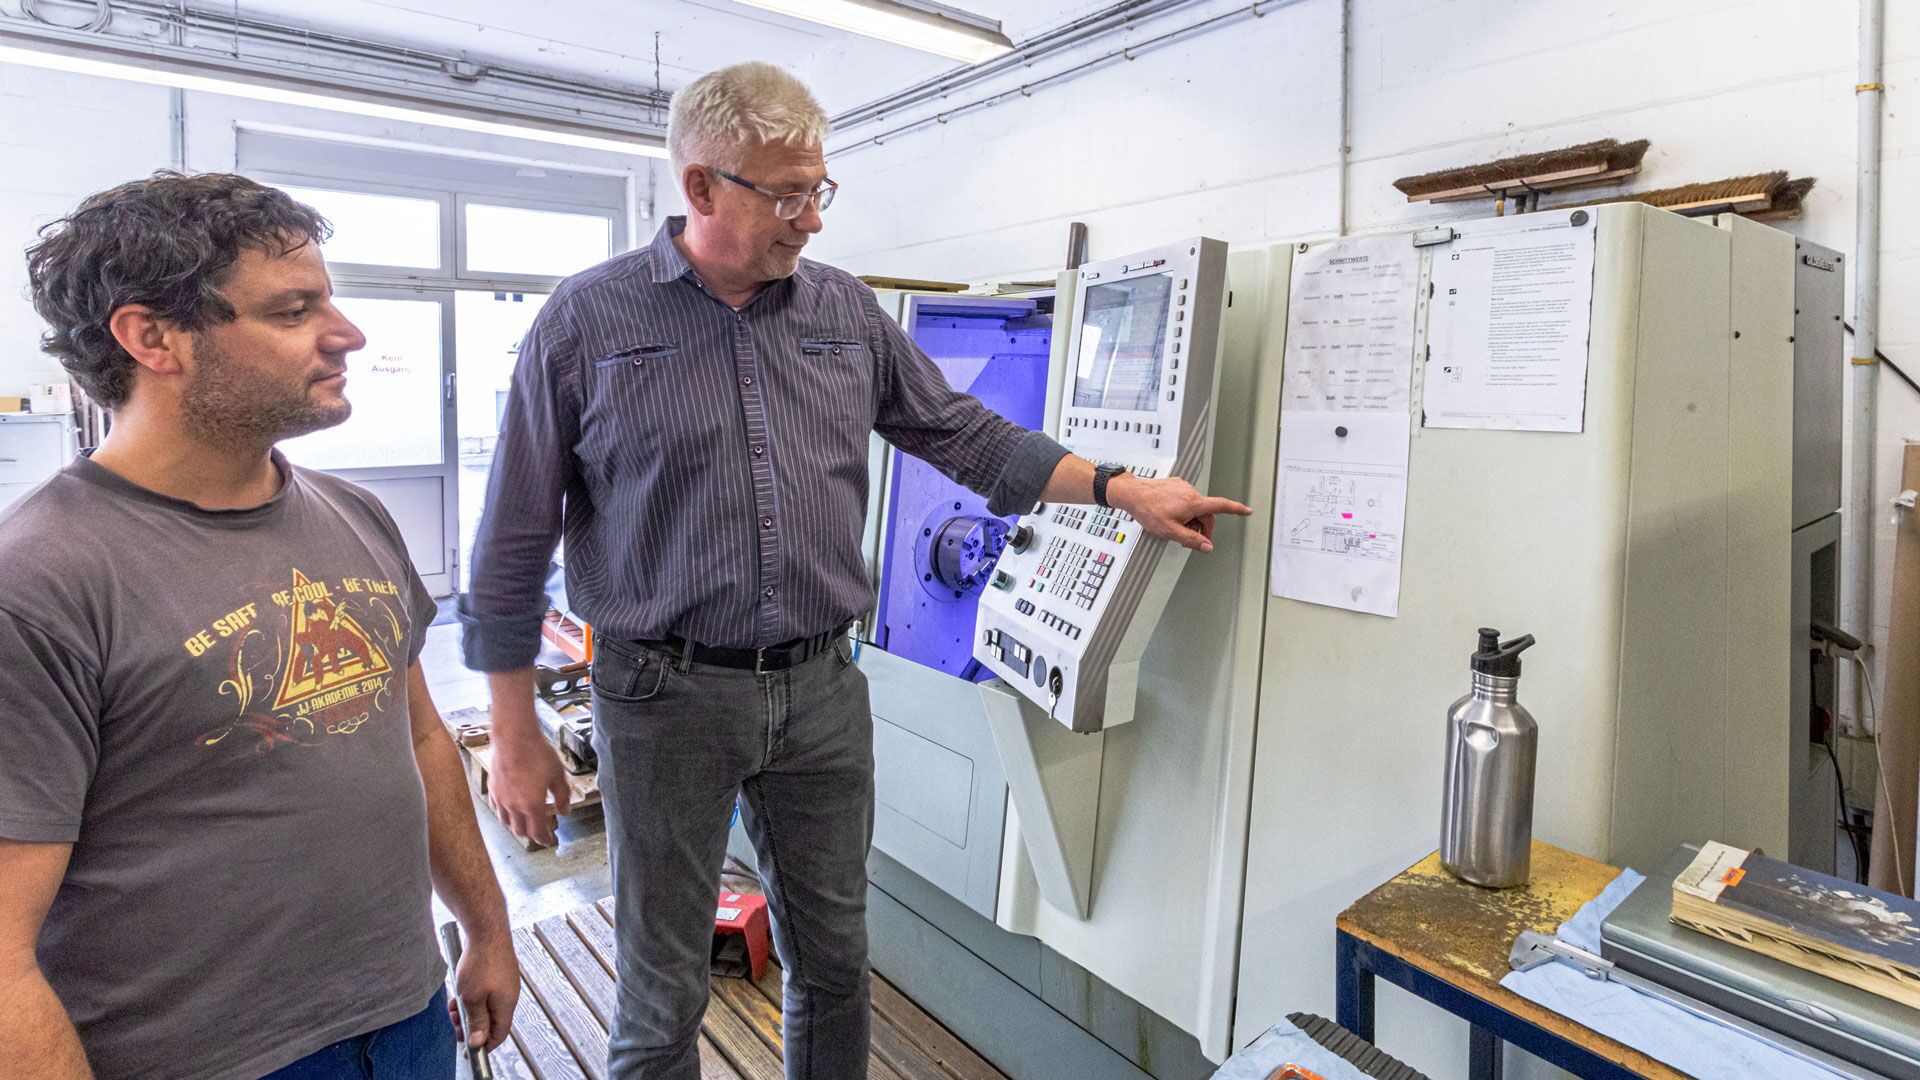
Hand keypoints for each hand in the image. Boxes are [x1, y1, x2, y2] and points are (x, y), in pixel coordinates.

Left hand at [446, 930, 518, 1052]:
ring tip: (454, 1007)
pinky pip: (486, 993)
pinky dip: (473, 997)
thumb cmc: (481, 961)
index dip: (484, 1044)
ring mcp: (505, 983)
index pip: (499, 1034)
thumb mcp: (472, 998)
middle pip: (492, 1020)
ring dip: (469, 1010)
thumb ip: (476, 1021)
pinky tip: (460, 992)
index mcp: (506, 1005)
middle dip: (471, 1025)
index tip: (469, 1047)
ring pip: (486, 1005)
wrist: (487, 930)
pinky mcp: (499, 972)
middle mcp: (509, 995)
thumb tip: (479, 1041)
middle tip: (455, 1024)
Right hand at [487, 721, 571, 846]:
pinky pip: (497, 809)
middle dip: (532, 834)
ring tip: (525, 822)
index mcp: (532, 805)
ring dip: (516, 826)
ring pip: (506, 822)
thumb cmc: (537, 753)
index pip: (538, 832)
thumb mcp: (558, 774)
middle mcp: (514, 806)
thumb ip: (562, 796)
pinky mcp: (493, 788)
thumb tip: (565, 811)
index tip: (549, 841)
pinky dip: (504, 813)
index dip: (544, 839)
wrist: (514, 737)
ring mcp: (501, 798)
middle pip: (521, 831)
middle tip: (540, 830)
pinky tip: (509, 808)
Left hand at [1107, 474, 1251, 551]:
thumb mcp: (1170, 531)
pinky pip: (1186, 500)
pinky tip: (1170, 515)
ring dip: (1191, 520)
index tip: (1247, 510)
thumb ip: (1191, 540)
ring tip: (1175, 526)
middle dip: (1201, 528)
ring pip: (1195, 508)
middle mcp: (1190, 492)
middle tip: (1191, 540)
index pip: (1221, 506)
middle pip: (1206, 513)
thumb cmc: (1148, 510)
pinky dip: (1184, 510)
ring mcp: (1183, 487)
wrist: (1133, 495)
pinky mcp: (1176, 485)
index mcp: (1193, 503)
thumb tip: (1207, 547)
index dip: (1236, 509)